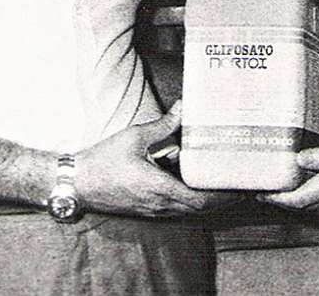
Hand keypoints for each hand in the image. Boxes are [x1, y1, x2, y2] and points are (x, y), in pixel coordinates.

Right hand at [78, 102, 240, 216]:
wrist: (77, 183)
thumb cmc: (104, 161)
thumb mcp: (135, 137)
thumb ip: (163, 125)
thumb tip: (183, 108)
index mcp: (159, 189)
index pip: (201, 200)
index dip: (224, 197)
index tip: (241, 189)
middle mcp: (160, 204)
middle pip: (201, 208)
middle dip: (222, 199)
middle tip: (241, 185)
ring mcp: (153, 210)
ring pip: (189, 209)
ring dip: (207, 199)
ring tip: (223, 182)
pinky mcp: (147, 209)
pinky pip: (176, 207)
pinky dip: (190, 198)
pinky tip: (193, 181)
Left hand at [258, 136, 318, 212]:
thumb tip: (299, 160)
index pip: (296, 199)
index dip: (277, 198)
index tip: (262, 194)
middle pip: (304, 206)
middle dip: (285, 200)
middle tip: (271, 190)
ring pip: (317, 206)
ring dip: (300, 200)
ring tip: (290, 187)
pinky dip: (317, 198)